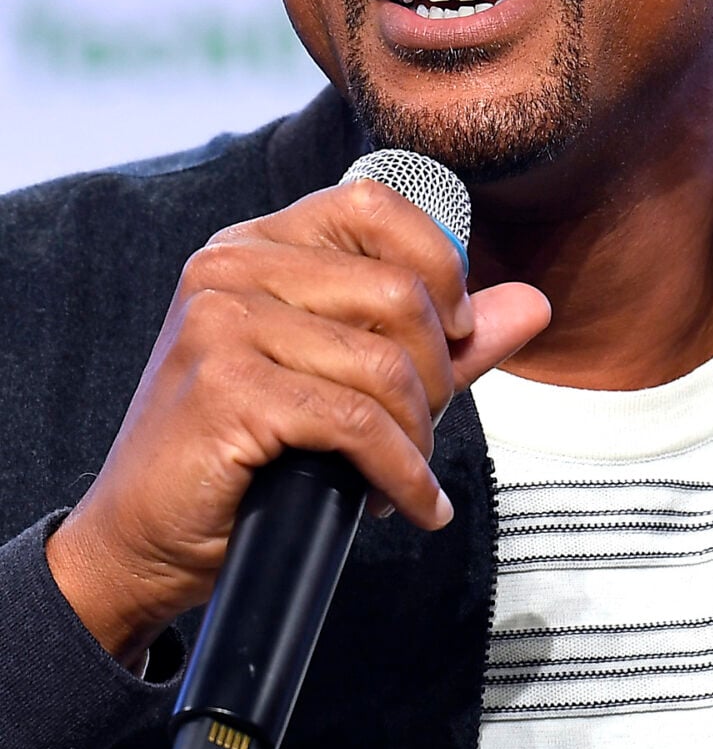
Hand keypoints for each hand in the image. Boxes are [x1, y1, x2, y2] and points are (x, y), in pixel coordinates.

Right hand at [45, 178, 549, 667]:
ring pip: (385, 363)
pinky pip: (358, 423)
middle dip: (436, 375)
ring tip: (402, 471)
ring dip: (417, 434)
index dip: (441, 265)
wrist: (143, 540)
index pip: (378, 207)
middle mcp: (232, 264)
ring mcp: (221, 321)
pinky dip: (402, 474)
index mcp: (260, 244)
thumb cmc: (248, 453)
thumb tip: (534, 303)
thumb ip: (443, 338)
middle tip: (419, 428)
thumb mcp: (351, 378)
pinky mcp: (225, 387)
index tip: (456, 332)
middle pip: (398, 292)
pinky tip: (407, 505)